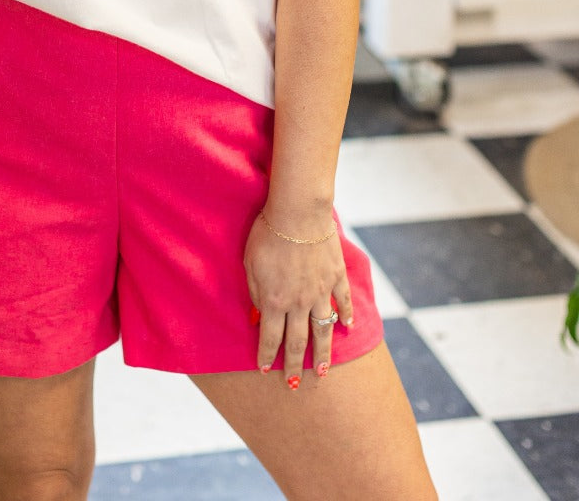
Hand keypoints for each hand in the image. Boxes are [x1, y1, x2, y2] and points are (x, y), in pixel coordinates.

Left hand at [244, 209, 353, 387]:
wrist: (298, 213)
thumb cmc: (267, 234)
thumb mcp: (250, 264)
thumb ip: (254, 293)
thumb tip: (256, 316)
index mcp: (274, 301)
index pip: (270, 337)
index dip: (267, 355)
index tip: (264, 369)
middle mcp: (299, 303)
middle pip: (297, 341)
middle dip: (294, 365)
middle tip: (293, 384)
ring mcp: (321, 292)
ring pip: (322, 331)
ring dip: (322, 354)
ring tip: (322, 372)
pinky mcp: (336, 277)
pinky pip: (343, 303)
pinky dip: (346, 317)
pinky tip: (347, 329)